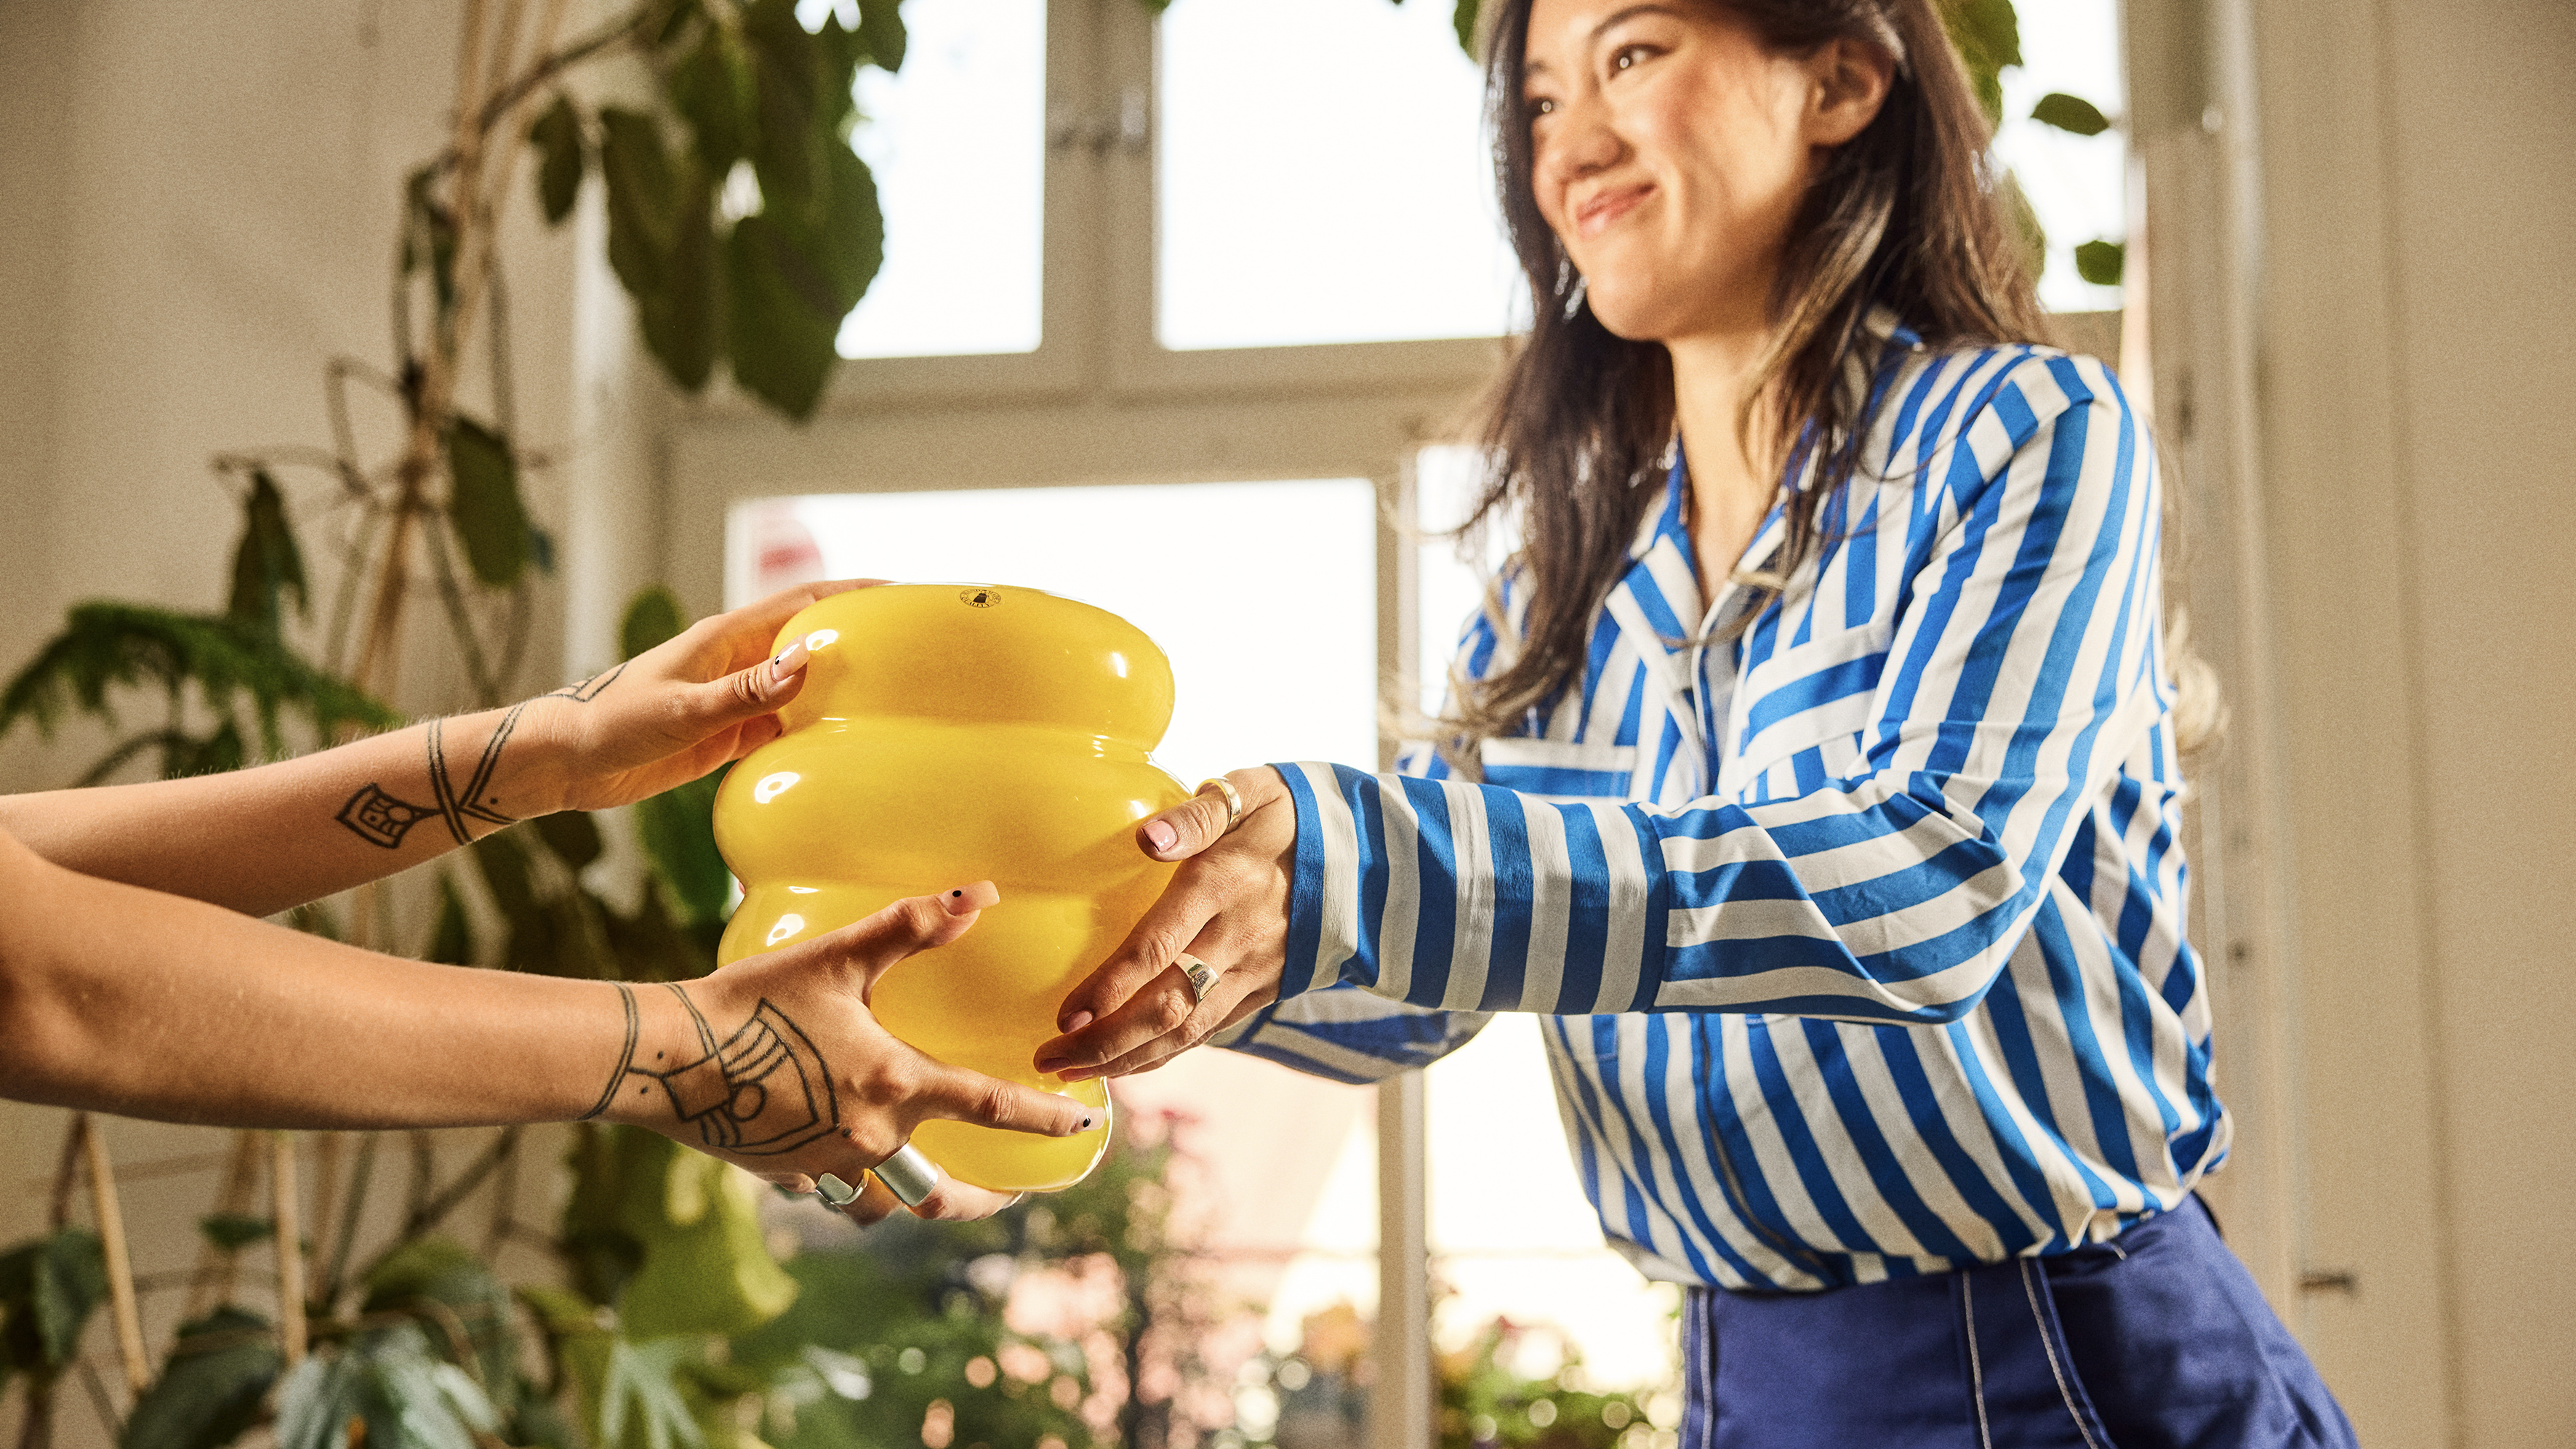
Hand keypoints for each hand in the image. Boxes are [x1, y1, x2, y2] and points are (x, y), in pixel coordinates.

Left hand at [525, 580, 878, 816]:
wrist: (566, 762)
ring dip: (842, 687)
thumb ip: (744, 692)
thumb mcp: (683, 709)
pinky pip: (784, 727)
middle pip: (813, 641)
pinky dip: (815, 731)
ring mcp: (736, 698)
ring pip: (803, 686)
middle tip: (914, 646)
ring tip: (896, 694)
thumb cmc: (612, 722)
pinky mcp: (729, 734)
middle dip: (860, 636)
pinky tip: (843, 745)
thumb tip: (804, 665)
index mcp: (727, 637)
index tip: (903, 593)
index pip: (805, 603)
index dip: (855, 594)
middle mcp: (739, 661)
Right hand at [609, 882, 1086, 1224]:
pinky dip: (847, 1181)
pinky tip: (844, 1155)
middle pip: (942, 1193)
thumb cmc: (751, 1001)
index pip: (993, 1109)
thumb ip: (911, 926)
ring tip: (931, 1180)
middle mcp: (868, 1138)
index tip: (1084, 1130)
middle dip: (983, 1200)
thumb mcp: (836, 956)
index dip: (1045, 1121)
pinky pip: (830, 1189)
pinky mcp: (782, 1174)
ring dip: (912, 1194)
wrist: (663, 1057)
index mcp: (894, 1085)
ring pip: (884, 1200)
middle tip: (1007, 1195)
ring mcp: (824, 1164)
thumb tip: (979, 894)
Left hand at [1033, 767, 1295, 1080]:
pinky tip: (1122, 1066)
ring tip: (1070, 1072)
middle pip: (1167, 1006)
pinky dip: (1163, 1055)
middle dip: (1105, 1042)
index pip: (1160, 946)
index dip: (1112, 986)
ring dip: (1126, 1059)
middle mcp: (1237, 938)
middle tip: (1047, 1059)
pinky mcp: (1260, 991)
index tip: (1065, 1014)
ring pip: (1186, 1031)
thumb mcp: (1247, 791)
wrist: (1365, 856)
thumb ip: (1195, 815)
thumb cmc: (1288, 814)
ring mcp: (1252, 972)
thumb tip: (1145, 839)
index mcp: (1224, 884)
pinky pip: (1207, 1032)